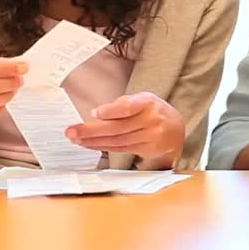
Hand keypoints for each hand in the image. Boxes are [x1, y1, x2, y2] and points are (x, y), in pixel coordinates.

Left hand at [66, 92, 184, 164]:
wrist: (176, 129)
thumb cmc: (153, 111)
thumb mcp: (142, 99)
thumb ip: (122, 105)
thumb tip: (97, 115)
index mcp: (147, 102)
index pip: (128, 107)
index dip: (111, 111)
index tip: (94, 113)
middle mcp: (151, 120)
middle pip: (118, 128)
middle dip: (91, 131)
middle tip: (72, 131)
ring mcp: (151, 137)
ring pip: (117, 141)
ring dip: (93, 141)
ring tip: (76, 139)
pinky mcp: (149, 149)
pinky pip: (122, 149)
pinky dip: (104, 147)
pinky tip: (91, 145)